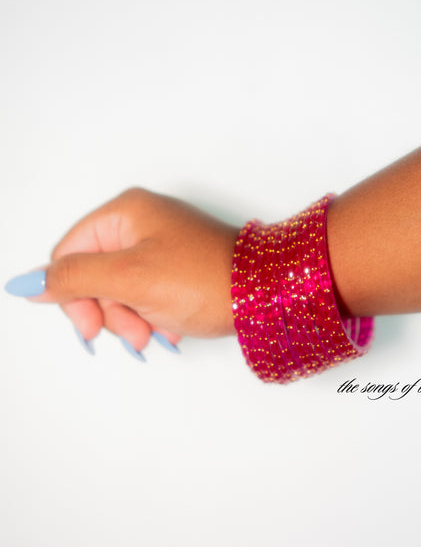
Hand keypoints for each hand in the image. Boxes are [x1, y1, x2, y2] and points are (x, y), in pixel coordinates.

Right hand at [9, 187, 239, 352]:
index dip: (73, 295)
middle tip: (134, 334)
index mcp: (125, 212)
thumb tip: (29, 283)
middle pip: (95, 275)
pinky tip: (173, 326)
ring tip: (157, 333)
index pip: (69, 254)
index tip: (91, 329)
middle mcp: (141, 223)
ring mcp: (162, 245)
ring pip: (120, 291)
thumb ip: (75, 279)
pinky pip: (147, 295)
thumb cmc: (204, 278)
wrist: (266, 293)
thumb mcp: (129, 279)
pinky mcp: (179, 268)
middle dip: (110, 312)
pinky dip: (154, 316)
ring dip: (133, 320)